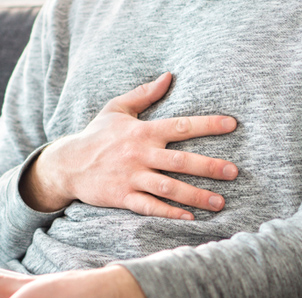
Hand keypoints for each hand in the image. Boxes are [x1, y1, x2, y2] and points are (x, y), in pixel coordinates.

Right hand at [21, 72, 237, 218]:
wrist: (66, 165)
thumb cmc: (95, 136)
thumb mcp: (116, 109)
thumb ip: (144, 94)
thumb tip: (168, 76)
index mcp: (142, 131)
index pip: (180, 126)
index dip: (207, 125)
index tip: (232, 125)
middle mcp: (139, 155)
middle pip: (180, 161)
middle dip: (209, 167)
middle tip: (234, 172)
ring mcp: (131, 177)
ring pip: (168, 187)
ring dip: (195, 195)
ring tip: (220, 202)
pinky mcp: (122, 197)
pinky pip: (149, 207)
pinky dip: (169, 212)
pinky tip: (189, 217)